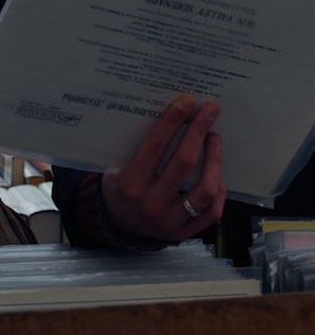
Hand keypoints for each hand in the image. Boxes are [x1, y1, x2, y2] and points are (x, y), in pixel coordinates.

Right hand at [101, 93, 224, 242]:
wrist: (116, 226)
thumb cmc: (118, 188)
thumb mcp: (115, 167)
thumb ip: (138, 148)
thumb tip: (170, 116)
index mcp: (130, 184)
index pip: (156, 145)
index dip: (173, 120)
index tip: (187, 101)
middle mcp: (151, 204)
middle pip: (183, 162)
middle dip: (198, 131)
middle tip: (209, 111)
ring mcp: (170, 221)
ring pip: (204, 189)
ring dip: (214, 159)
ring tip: (214, 139)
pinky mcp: (183, 233)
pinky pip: (211, 212)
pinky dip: (218, 191)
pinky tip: (217, 175)